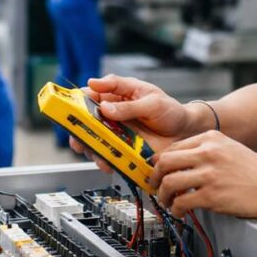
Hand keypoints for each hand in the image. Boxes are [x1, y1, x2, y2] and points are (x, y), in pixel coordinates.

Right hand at [68, 74, 191, 170]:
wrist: (185, 133)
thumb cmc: (170, 111)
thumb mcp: (152, 102)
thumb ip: (129, 106)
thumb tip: (105, 108)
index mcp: (117, 95)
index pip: (91, 94)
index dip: (78, 100)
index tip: (72, 107)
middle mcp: (111, 114)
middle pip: (84, 119)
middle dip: (76, 127)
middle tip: (77, 135)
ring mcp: (115, 133)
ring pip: (91, 139)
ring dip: (89, 146)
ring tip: (95, 151)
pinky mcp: (121, 150)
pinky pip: (105, 156)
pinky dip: (103, 160)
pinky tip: (108, 163)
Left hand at [151, 131, 256, 219]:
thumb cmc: (256, 171)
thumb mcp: (229, 149)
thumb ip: (206, 151)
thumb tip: (179, 163)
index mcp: (211, 138)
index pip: (173, 147)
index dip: (159, 162)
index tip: (156, 172)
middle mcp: (207, 152)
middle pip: (165, 162)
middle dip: (154, 177)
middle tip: (154, 187)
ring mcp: (209, 173)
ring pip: (169, 182)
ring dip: (163, 196)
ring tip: (167, 202)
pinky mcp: (212, 195)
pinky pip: (181, 202)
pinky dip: (176, 209)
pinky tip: (181, 212)